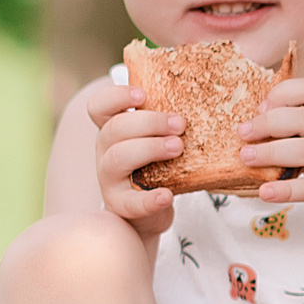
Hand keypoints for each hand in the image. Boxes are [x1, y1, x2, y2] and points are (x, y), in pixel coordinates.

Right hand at [84, 79, 180, 238]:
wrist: (150, 209)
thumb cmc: (156, 165)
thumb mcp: (155, 138)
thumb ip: (165, 121)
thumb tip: (203, 99)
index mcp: (112, 129)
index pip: (99, 106)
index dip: (117, 96)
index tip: (143, 94)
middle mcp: (105, 150)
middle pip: (115, 128)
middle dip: (149, 122)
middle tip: (180, 124)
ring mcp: (109, 178)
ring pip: (118, 157)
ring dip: (150, 148)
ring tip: (178, 147)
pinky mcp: (120, 205)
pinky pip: (131, 202)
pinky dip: (150, 198)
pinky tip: (167, 195)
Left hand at [239, 78, 303, 232]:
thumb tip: (257, 120)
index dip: (280, 95)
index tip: (259, 110)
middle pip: (302, 117)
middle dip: (266, 124)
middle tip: (243, 133)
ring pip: (303, 150)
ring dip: (269, 153)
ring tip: (246, 157)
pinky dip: (284, 190)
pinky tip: (265, 192)